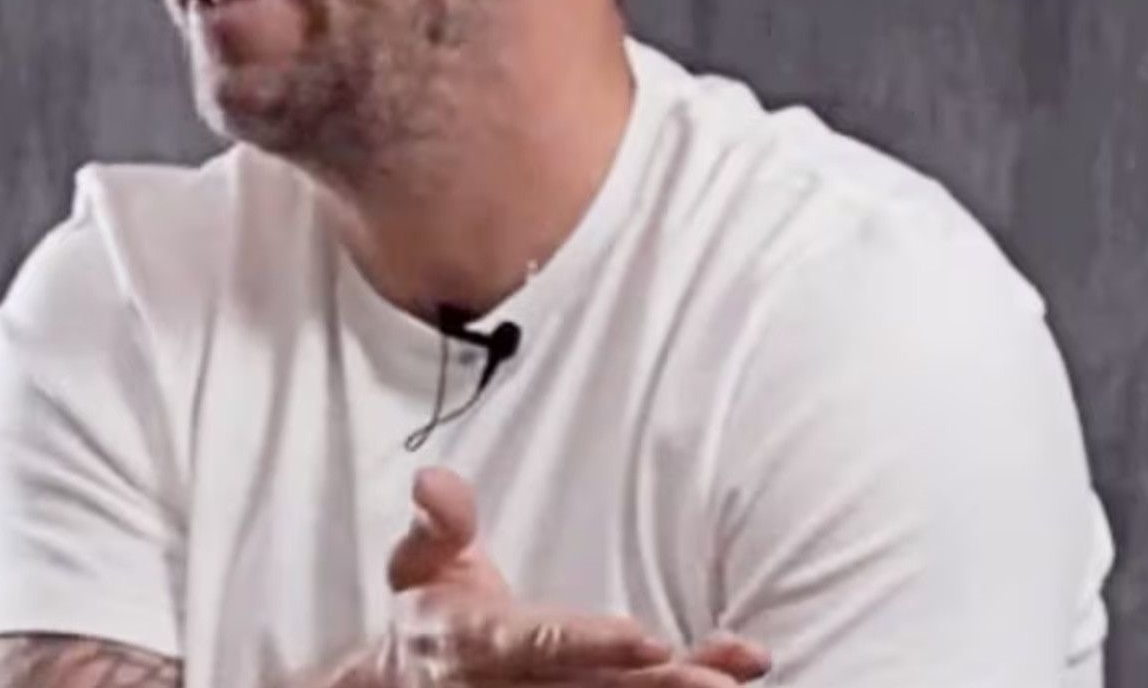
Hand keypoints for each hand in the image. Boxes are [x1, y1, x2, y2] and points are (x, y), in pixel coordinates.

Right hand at [370, 467, 772, 686]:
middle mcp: (522, 684)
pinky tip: (730, 680)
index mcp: (486, 642)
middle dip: (662, 685)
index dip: (596, 645)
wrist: (408, 685)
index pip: (546, 645)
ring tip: (739, 676)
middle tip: (723, 677)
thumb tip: (433, 481)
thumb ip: (438, 524)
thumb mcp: (418, 563)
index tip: (652, 641)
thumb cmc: (431, 616)